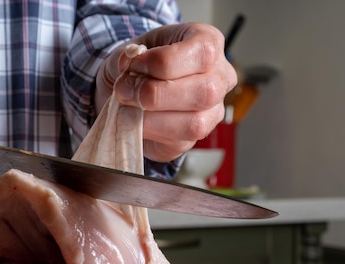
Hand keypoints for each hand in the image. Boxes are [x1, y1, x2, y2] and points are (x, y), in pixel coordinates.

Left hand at [95, 23, 236, 162]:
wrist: (130, 89)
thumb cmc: (139, 64)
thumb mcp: (131, 50)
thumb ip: (129, 56)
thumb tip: (129, 67)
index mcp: (208, 43)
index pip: (203, 52)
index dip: (163, 61)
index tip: (133, 65)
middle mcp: (220, 77)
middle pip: (205, 90)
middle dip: (155, 93)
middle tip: (124, 90)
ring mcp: (213, 111)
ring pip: (195, 122)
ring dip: (151, 117)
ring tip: (126, 106)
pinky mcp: (197, 136)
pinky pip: (180, 140)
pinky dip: (150, 130)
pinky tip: (134, 120)